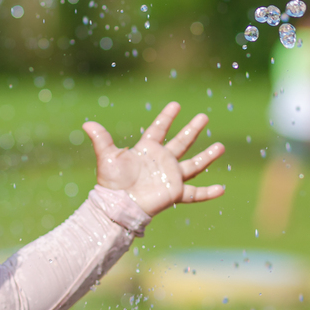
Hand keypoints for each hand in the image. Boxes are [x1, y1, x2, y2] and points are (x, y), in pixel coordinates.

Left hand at [83, 102, 224, 215]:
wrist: (116, 205)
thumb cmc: (110, 183)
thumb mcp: (107, 157)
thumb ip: (101, 139)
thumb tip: (87, 123)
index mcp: (146, 150)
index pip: (159, 129)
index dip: (167, 117)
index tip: (176, 104)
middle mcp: (161, 162)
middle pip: (181, 143)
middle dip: (192, 130)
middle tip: (204, 116)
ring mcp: (170, 177)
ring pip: (193, 165)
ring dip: (207, 156)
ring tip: (221, 146)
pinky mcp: (175, 192)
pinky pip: (195, 193)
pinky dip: (209, 193)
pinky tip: (222, 188)